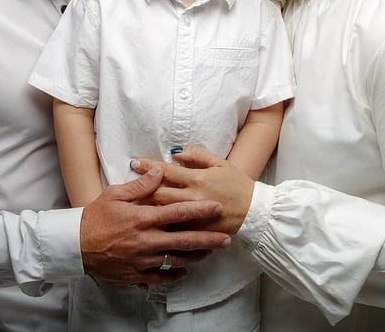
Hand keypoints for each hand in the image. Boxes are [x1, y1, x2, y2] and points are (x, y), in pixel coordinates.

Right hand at [80, 166, 230, 284]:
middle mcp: (146, 241)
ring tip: (210, 252)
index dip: (200, 210)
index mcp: (143, 219)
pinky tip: (184, 270)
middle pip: (184, 240)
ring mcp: (142, 260)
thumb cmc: (94, 217)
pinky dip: (175, 274)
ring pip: (177, 260)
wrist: (74, 246)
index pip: (178, 213)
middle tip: (225, 238)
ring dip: (196, 256)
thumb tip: (159, 171)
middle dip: (208, 239)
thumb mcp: (115, 194)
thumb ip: (140, 186)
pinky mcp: (136, 275)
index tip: (217, 207)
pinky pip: (161, 277)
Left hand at [131, 146, 254, 234]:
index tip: (134, 163)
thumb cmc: (238, 184)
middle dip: (142, 190)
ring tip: (135, 207)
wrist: (255, 211)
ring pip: (164, 214)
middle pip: (159, 194)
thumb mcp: (220, 163)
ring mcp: (195, 217)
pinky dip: (163, 227)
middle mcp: (193, 198)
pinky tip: (152, 226)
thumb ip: (198, 156)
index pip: (166, 171)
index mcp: (198, 179)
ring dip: (149, 210)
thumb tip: (178, 153)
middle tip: (129, 187)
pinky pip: (175, 230)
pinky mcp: (198, 232)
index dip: (148, 166)